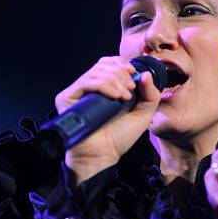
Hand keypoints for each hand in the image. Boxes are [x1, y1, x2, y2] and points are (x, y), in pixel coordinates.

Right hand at [55, 56, 160, 183]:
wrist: (103, 155)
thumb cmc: (120, 137)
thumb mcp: (143, 113)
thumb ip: (150, 94)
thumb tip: (145, 74)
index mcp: (105, 87)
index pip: (109, 63)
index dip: (122, 63)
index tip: (134, 74)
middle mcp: (90, 87)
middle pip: (104, 64)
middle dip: (121, 73)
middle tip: (130, 89)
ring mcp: (78, 92)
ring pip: (96, 72)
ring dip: (115, 80)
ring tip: (124, 96)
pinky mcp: (67, 98)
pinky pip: (85, 82)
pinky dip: (103, 85)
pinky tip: (115, 96)